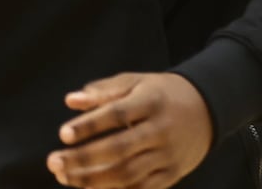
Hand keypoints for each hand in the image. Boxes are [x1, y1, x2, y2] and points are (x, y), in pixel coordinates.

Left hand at [46, 72, 212, 188]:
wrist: (208, 109)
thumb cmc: (161, 93)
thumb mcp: (136, 82)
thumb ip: (103, 91)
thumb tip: (71, 101)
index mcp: (151, 101)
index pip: (117, 114)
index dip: (89, 125)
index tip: (63, 134)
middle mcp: (161, 130)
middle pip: (119, 149)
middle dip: (83, 159)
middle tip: (54, 162)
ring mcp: (168, 156)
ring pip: (128, 174)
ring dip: (93, 180)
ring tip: (65, 177)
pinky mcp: (172, 175)